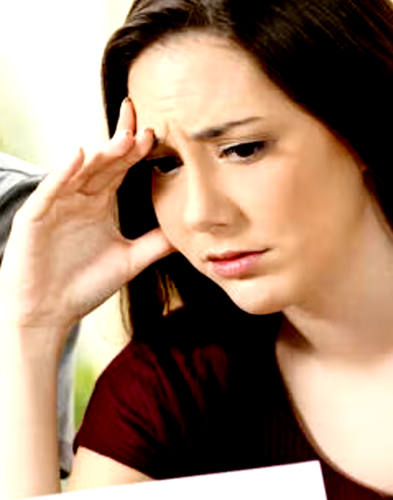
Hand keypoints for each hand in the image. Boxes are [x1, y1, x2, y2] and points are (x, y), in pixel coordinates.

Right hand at [0, 99, 173, 335]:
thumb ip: (157, 242)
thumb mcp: (130, 259)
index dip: (137, 152)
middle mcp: (79, 198)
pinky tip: (79, 155)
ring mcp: (57, 205)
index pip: (121, 170)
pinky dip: (63, 173)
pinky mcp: (35, 218)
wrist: (50, 312)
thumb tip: (189, 231)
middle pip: (104, 163)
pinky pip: (50, 191)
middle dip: (123, 143)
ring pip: (80, 172)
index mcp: (100, 204)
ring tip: (124, 137)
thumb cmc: (86, 285)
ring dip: (101, 155)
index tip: (159, 135)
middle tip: (145, 125)